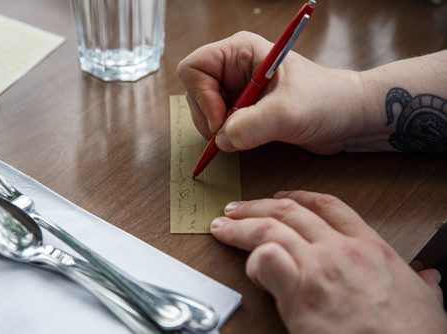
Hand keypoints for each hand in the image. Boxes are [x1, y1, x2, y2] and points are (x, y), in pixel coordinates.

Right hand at [177, 32, 374, 153]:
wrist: (348, 117)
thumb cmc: (326, 101)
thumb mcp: (287, 113)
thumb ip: (250, 126)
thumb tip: (221, 140)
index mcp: (241, 52)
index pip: (195, 67)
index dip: (201, 95)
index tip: (221, 119)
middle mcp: (235, 68)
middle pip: (195, 92)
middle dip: (209, 117)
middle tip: (232, 134)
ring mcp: (238, 90)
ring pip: (205, 112)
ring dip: (218, 130)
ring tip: (246, 136)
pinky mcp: (245, 110)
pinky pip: (220, 125)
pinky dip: (226, 137)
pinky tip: (248, 140)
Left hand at [210, 191, 446, 332]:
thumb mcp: (426, 304)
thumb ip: (421, 284)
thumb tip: (427, 278)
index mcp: (370, 247)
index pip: (328, 206)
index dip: (300, 196)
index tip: (283, 196)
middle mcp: (341, 250)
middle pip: (291, 210)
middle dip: (258, 205)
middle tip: (237, 208)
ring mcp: (318, 267)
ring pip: (271, 228)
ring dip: (241, 226)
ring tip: (223, 227)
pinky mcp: (298, 292)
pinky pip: (266, 258)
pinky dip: (253, 259)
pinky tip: (250, 268)